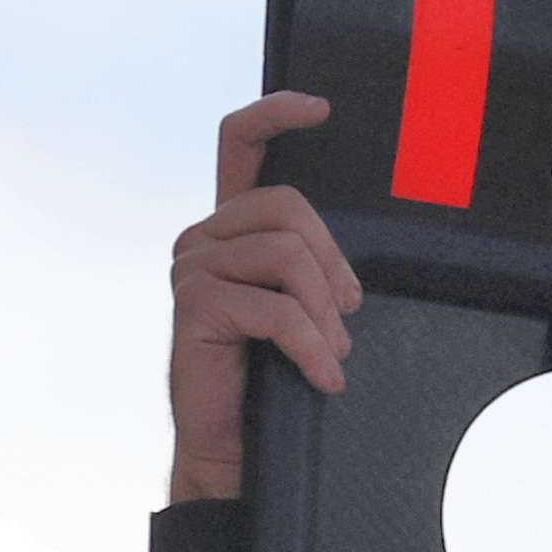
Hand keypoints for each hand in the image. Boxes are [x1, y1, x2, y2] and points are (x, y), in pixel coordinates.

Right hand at [167, 92, 360, 492]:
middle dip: (333, 262)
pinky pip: (277, 309)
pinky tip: (325, 378)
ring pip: (287, 256)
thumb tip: (360, 244)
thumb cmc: (274, 371)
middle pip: (287, 207)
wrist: (234, 443)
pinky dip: (312, 345)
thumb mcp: (302, 302)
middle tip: (348, 314)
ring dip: (324, 312)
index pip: (238, 144)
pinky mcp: (193, 305)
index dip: (275, 115)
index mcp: (231, 226)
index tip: (321, 107)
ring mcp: (191, 267)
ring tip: (332, 352)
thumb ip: (311, 261)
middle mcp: (202, 236)